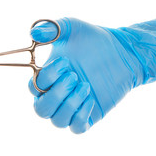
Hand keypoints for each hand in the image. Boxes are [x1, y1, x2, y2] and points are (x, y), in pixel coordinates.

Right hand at [28, 15, 155, 133]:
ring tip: (85, 85)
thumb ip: (51, 29)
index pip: (34, 87)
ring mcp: (72, 105)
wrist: (122, 51)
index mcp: (48, 76)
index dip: (46, 77)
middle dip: (56, 94)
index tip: (65, 61)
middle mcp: (57, 94)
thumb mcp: (71, 28)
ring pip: (58, 121)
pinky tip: (91, 98)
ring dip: (69, 104)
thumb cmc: (94, 39)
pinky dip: (80, 116)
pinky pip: (77, 127)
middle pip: (41, 110)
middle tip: (74, 76)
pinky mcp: (89, 114)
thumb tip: (33, 35)